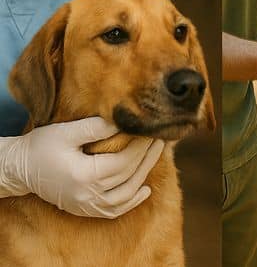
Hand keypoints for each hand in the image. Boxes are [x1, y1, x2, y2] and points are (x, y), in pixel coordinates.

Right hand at [0, 116, 163, 217]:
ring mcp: (85, 205)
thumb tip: (123, 121)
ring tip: (155, 155)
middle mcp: (87, 194)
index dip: (141, 146)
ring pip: (125, 195)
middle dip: (146, 156)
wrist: (20, 169)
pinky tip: (144, 189)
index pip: (124, 161)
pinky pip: (113, 210)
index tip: (151, 131)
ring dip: (143, 176)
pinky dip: (131, 202)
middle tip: (159, 138)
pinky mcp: (84, 209)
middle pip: (128, 176)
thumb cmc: (41, 146)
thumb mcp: (66, 132)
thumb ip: (95, 127)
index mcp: (84, 174)